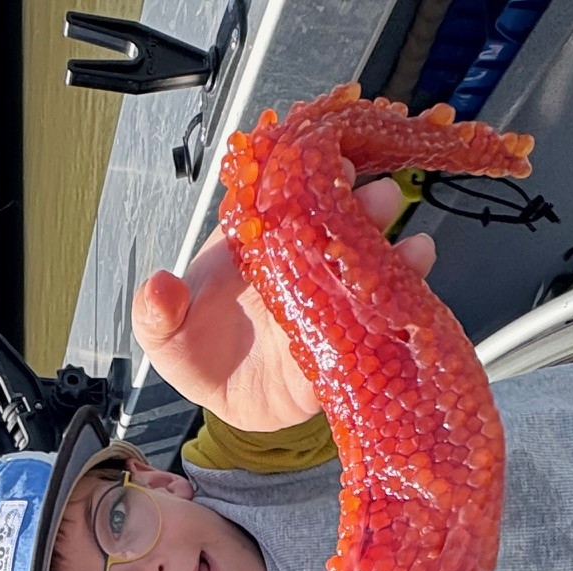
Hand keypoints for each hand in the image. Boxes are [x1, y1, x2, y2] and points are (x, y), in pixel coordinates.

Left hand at [133, 174, 435, 434]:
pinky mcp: (347, 337)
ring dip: (392, 251)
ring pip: (365, 264)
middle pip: (333, 224)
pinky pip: (379, 318)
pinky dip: (402, 301)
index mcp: (253, 246)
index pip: (278, 202)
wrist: (229, 405)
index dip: (300, 179)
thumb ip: (156, 313)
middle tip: (380, 196)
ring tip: (413, 245)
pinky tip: (415, 286)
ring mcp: (326, 297)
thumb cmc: (201, 355)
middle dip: (361, 206)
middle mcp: (296, 263)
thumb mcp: (166, 337)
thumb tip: (159, 287)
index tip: (321, 164)